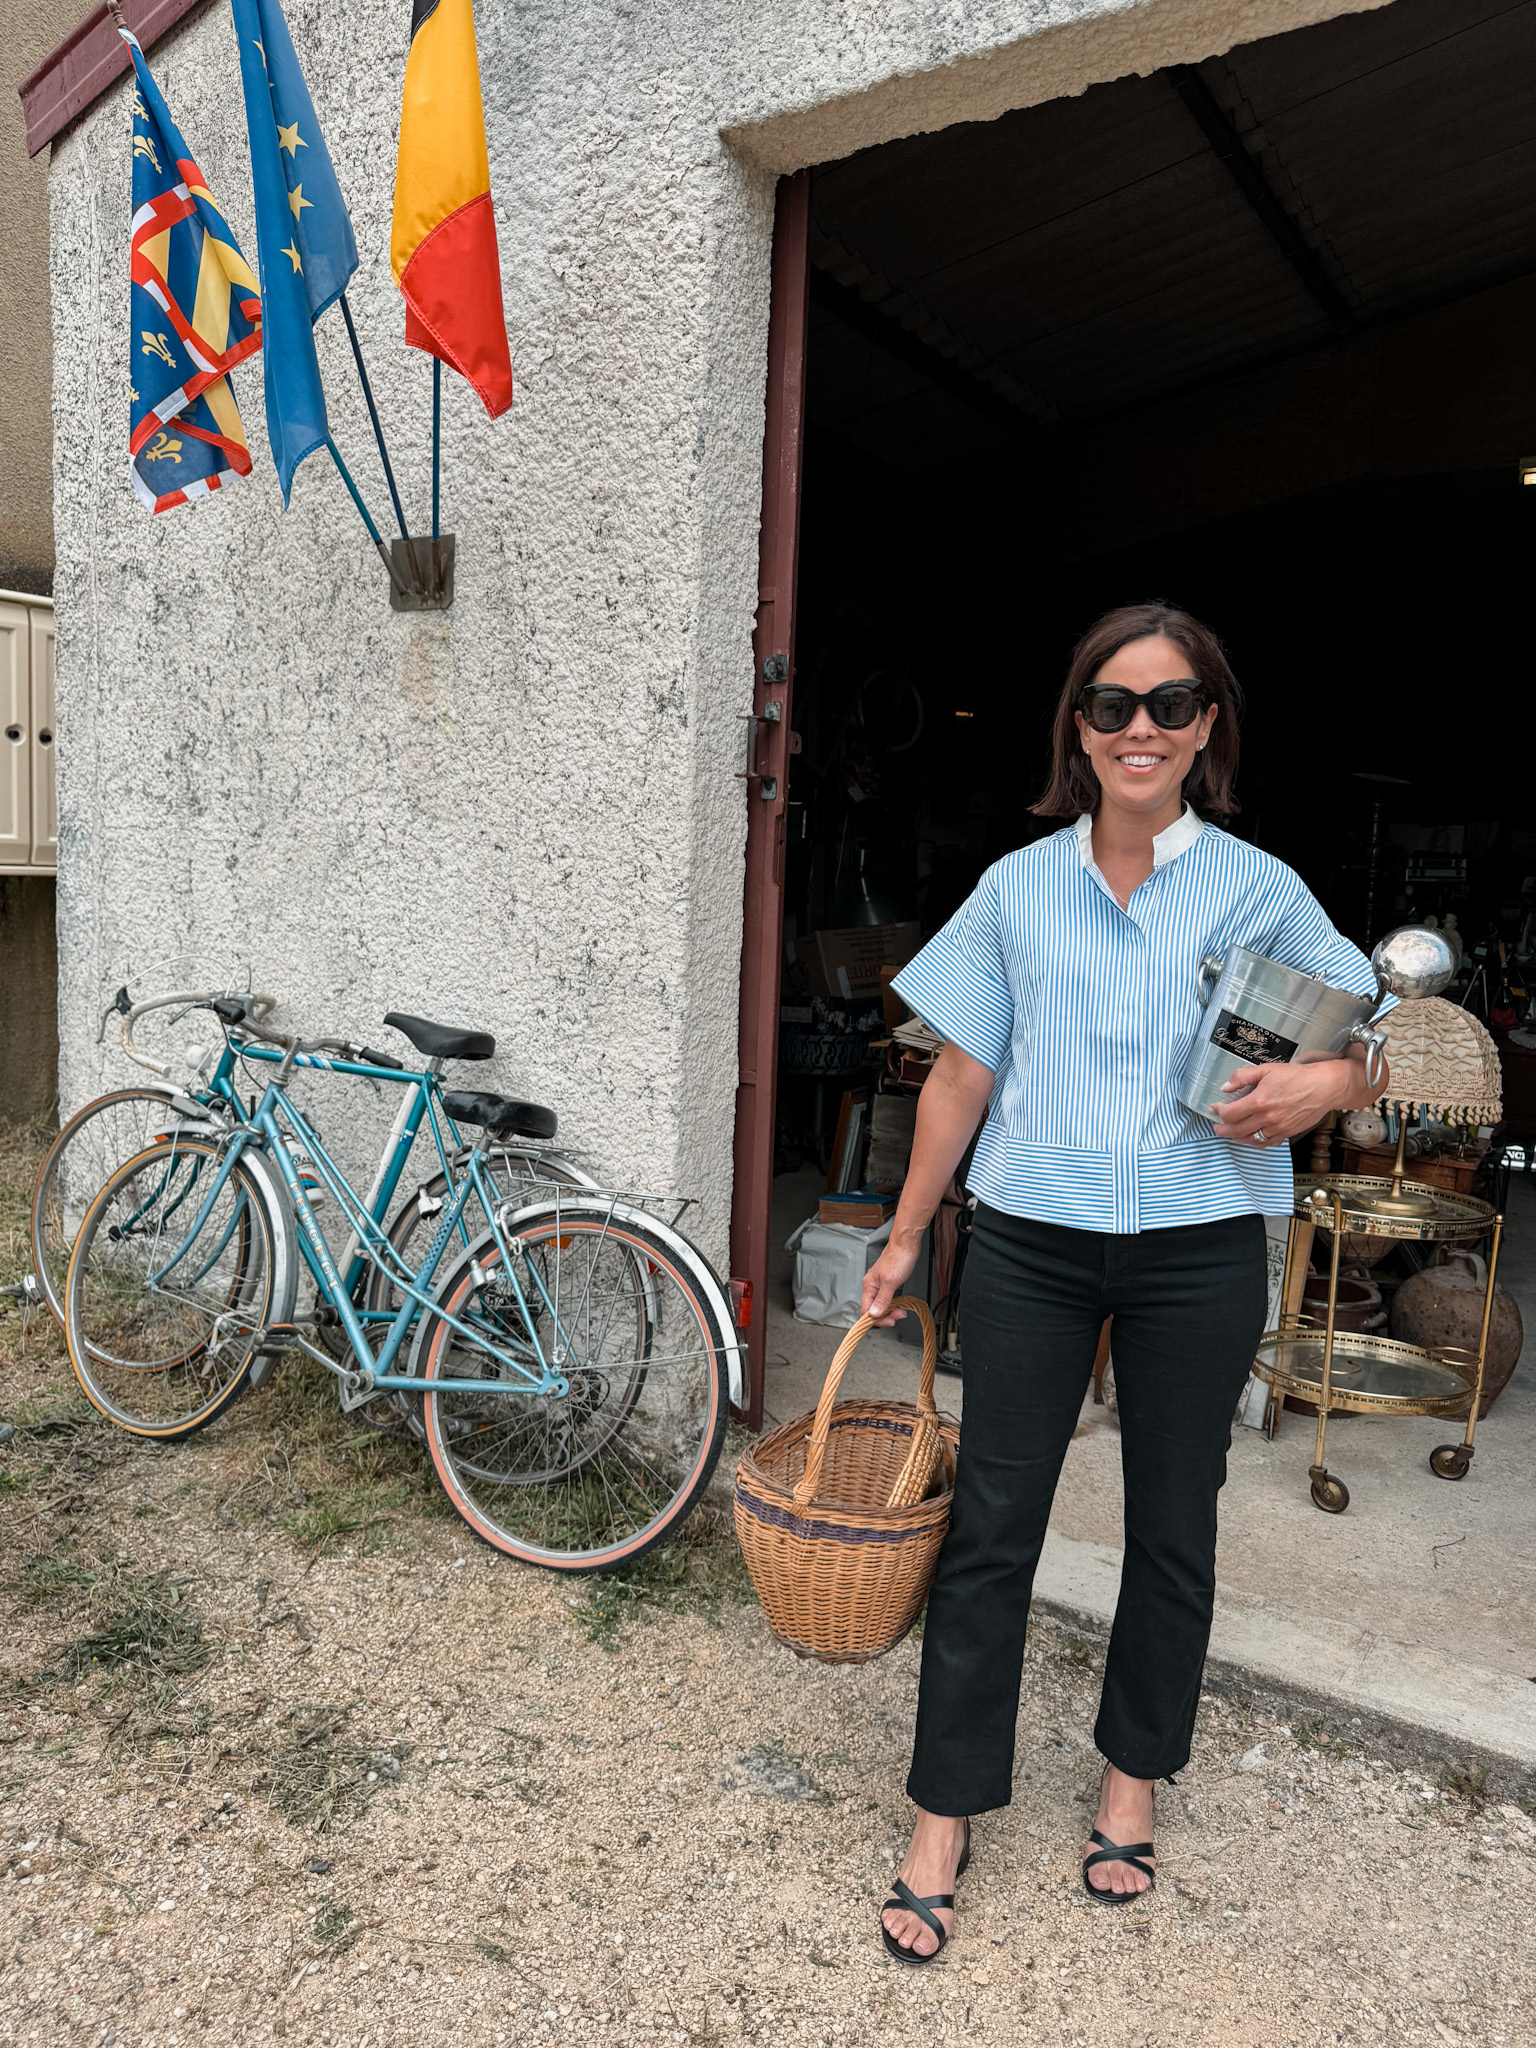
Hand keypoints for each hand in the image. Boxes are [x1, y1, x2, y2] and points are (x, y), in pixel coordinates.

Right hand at [861, 1233, 921, 1324]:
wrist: (906, 1245)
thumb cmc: (898, 1258)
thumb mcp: (891, 1282)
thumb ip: (882, 1299)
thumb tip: (874, 1314)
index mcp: (869, 1286)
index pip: (866, 1311)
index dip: (877, 1319)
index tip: (890, 1321)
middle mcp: (872, 1286)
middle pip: (873, 1309)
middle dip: (886, 1315)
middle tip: (899, 1314)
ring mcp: (880, 1284)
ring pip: (880, 1305)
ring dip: (891, 1310)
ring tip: (901, 1310)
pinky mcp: (888, 1283)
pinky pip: (887, 1298)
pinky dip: (893, 1304)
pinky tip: (900, 1304)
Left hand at [1212, 1059, 1352, 1149]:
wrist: (1324, 1087)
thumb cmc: (1297, 1076)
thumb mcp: (1267, 1069)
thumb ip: (1242, 1077)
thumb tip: (1226, 1087)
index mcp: (1259, 1101)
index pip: (1230, 1114)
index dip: (1218, 1112)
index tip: (1215, 1109)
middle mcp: (1267, 1118)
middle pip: (1236, 1130)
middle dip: (1222, 1129)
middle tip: (1217, 1126)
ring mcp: (1277, 1128)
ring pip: (1249, 1140)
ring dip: (1236, 1137)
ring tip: (1230, 1133)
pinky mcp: (1286, 1133)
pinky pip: (1265, 1143)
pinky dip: (1254, 1142)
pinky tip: (1249, 1137)